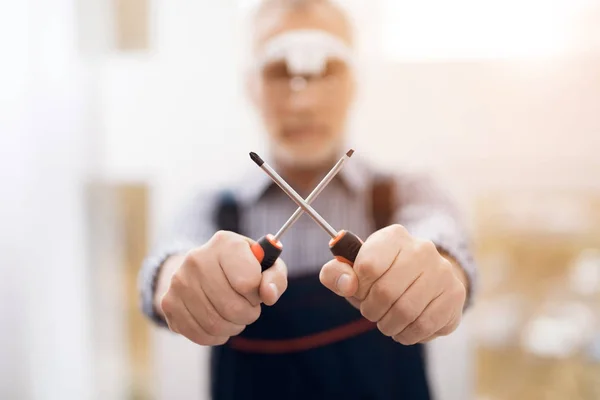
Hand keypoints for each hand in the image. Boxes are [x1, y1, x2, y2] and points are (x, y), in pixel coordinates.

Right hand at [160, 231, 287, 345]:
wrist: (203, 269)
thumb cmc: (243, 268)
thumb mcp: (266, 266)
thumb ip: (275, 278)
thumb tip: (268, 295)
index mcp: (225, 243)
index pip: (248, 282)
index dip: (257, 293)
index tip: (254, 288)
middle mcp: (197, 258)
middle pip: (232, 307)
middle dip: (248, 314)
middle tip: (247, 307)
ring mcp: (179, 281)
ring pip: (215, 324)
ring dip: (233, 327)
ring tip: (234, 315)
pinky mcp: (168, 303)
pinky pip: (199, 334)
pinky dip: (215, 336)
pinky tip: (218, 323)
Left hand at [319, 224, 465, 344]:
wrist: (425, 279)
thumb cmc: (382, 276)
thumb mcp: (354, 270)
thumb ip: (336, 273)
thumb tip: (348, 284)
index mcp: (393, 237)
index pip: (367, 267)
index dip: (359, 288)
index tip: (361, 291)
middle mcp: (421, 249)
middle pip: (385, 292)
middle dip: (372, 311)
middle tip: (373, 312)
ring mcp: (442, 271)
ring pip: (405, 312)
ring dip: (389, 325)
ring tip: (388, 321)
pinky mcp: (455, 294)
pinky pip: (424, 326)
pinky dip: (408, 334)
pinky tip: (406, 327)